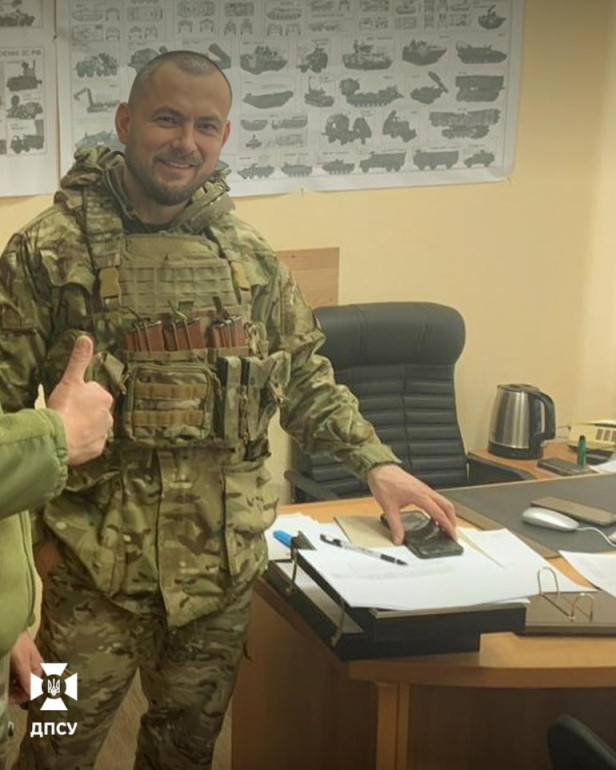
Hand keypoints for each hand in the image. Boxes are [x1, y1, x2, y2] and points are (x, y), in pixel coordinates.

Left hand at [9, 632, 42, 704]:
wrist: (8, 628)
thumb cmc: (17, 644)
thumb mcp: (22, 662)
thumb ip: (27, 679)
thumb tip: (33, 695)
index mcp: (38, 668)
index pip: (33, 690)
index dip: (21, 697)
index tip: (7, 699)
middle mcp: (32, 669)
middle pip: (26, 687)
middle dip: (15, 693)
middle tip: (3, 695)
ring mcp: (23, 666)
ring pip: (18, 683)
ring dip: (10, 688)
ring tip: (2, 688)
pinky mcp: (16, 664)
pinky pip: (13, 677)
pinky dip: (8, 681)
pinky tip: (3, 680)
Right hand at [47, 336, 113, 465]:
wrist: (60, 436)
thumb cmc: (65, 406)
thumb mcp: (71, 379)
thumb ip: (79, 359)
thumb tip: (86, 338)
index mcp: (104, 397)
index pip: (94, 392)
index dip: (81, 395)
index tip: (70, 399)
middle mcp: (109, 416)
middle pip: (96, 410)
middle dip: (84, 411)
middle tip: (68, 413)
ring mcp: (104, 434)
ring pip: (95, 427)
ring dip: (84, 426)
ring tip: (69, 427)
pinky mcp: (97, 449)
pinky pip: (91, 443)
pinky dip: (83, 442)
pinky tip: (72, 440)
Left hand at [367, 464, 456, 544]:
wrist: (379, 468)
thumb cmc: (384, 482)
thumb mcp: (389, 508)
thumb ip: (395, 526)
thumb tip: (398, 539)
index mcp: (420, 496)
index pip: (439, 513)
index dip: (447, 526)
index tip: (452, 535)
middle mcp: (425, 491)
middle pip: (447, 506)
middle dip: (452, 519)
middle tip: (452, 532)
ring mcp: (423, 488)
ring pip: (442, 500)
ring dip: (447, 513)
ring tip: (444, 525)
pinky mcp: (420, 486)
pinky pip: (435, 498)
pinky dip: (439, 507)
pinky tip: (432, 514)